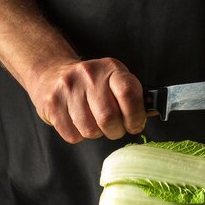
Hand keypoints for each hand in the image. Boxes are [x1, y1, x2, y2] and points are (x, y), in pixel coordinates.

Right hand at [29, 57, 146, 143]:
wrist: (52, 74)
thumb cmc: (93, 83)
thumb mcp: (115, 79)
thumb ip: (132, 96)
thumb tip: (152, 113)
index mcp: (111, 69)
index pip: (129, 93)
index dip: (136, 116)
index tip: (135, 125)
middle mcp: (89, 75)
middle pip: (109, 118)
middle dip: (116, 131)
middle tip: (116, 129)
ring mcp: (68, 89)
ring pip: (90, 130)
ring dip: (97, 134)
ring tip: (95, 123)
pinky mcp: (52, 104)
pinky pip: (73, 135)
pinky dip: (79, 136)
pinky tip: (79, 123)